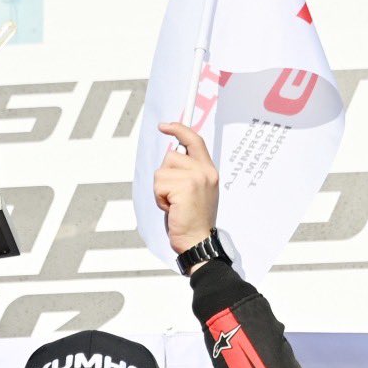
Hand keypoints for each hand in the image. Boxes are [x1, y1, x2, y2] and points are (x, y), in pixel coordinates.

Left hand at [154, 121, 220, 255]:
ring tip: (174, 204)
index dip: (179, 129)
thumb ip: (188, 173)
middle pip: (171, 156)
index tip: (165, 126)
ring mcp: (196, 178)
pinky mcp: (184, 187)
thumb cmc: (192, 220)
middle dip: (165, 176)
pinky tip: (172, 209)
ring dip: (161, 190)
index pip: (194, 140)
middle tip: (175, 196)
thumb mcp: (195, 191)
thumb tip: (171, 156)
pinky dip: (160, 199)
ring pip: (162, 171)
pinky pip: (159, 185)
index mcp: (209, 170)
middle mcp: (205, 171)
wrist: (198, 241)